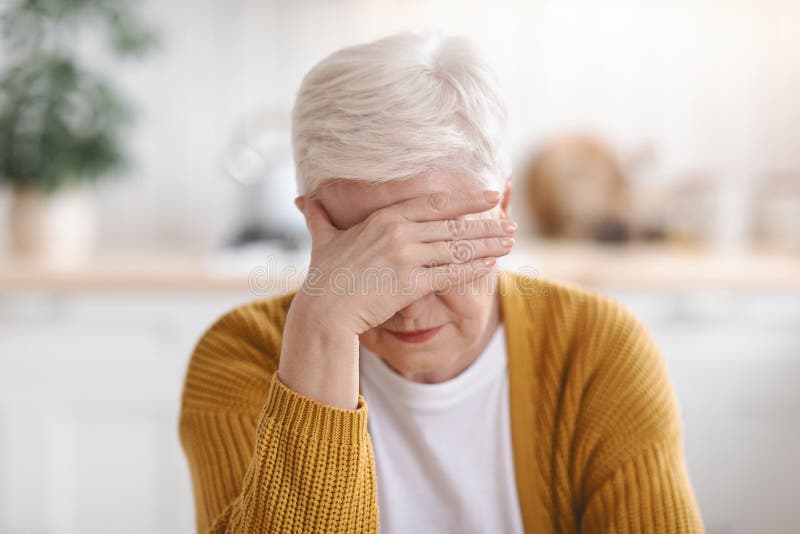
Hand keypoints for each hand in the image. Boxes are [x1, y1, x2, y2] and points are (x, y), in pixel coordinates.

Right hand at [294, 189, 515, 334]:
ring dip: (487, 244)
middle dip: (485, 223)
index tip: (489, 195)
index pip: (434, 202)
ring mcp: (406, 257)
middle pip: (452, 224)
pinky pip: (450, 273)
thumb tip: (302, 201)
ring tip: (510, 242)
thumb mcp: (322, 239)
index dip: (466, 199)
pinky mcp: (411, 283)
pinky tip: (491, 265)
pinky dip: (473, 268)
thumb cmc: (323, 276)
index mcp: (384, 218)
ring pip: (456, 247)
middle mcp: (399, 232)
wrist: (324, 309)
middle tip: (510, 222)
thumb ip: (319, 217)